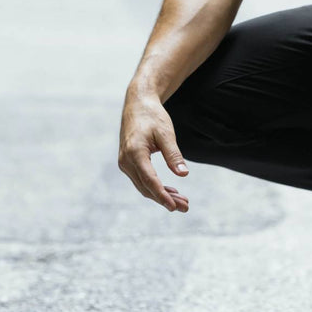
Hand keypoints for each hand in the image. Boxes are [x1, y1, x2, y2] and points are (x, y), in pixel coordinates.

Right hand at [118, 93, 189, 212]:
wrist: (137, 104)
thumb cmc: (152, 117)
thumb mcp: (166, 133)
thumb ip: (174, 154)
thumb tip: (184, 174)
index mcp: (134, 152)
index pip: (149, 180)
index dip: (161, 195)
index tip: (174, 207)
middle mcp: (126, 161)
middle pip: (146, 187)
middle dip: (165, 199)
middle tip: (185, 207)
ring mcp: (125, 163)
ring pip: (143, 186)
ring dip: (161, 195)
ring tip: (182, 201)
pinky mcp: (128, 163)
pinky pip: (141, 179)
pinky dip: (155, 187)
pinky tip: (170, 191)